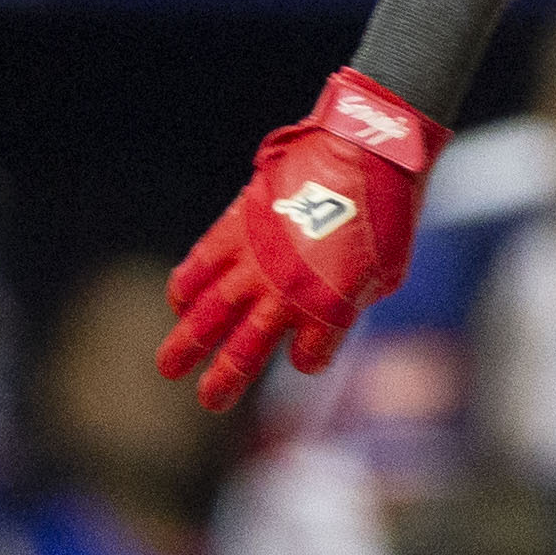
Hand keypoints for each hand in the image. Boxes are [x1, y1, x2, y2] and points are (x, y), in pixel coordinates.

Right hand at [160, 69, 444, 411]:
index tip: (306, 352)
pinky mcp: (239, 226)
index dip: (307, 358)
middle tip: (208, 402)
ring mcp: (257, 261)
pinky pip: (201, 264)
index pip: (308, 355)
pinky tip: (177, 303)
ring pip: (211, 313)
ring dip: (187, 342)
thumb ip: (356, 301)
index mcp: (331, 309)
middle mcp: (287, 294)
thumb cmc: (388, 210)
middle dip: (224, 379)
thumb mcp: (388, 270)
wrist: (366, 152)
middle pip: (246, 349)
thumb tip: (334, 313)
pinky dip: (186, 285)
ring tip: (167, 367)